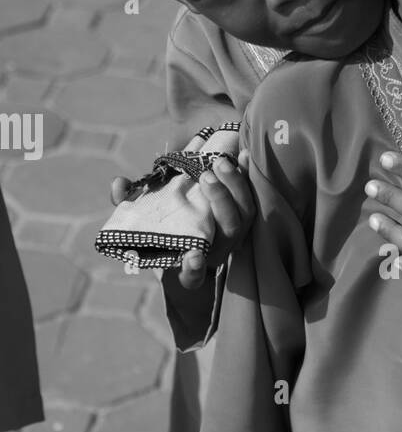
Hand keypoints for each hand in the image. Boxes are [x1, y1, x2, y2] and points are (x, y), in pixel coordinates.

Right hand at [110, 151, 254, 290]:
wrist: (192, 243)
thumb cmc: (163, 233)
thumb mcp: (138, 220)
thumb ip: (126, 205)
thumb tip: (118, 183)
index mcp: (190, 264)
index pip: (193, 276)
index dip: (194, 269)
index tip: (193, 257)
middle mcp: (217, 252)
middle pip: (229, 231)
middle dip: (221, 201)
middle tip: (205, 177)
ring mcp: (234, 236)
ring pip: (245, 214)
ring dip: (235, 185)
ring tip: (219, 161)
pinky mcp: (244, 217)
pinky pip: (253, 198)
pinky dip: (248, 177)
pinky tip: (242, 156)